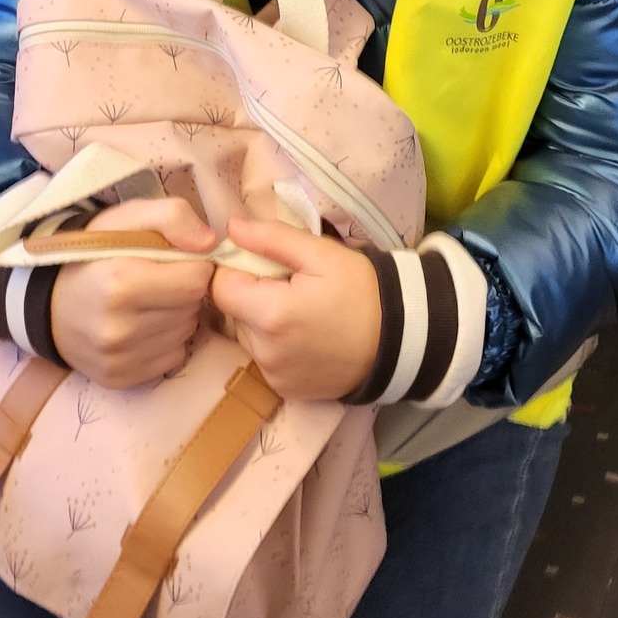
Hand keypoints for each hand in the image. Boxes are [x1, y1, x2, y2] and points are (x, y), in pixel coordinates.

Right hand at [50, 196, 216, 388]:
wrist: (50, 301)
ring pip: (185, 333)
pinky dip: (167, 340)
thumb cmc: (96, 253)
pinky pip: (171, 358)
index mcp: (121, 282)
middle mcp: (118, 328)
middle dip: (186, 290)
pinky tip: (145, 325)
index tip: (179, 259)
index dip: (196, 265)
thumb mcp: (129, 218)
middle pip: (192, 308)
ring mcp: (117, 358)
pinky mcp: (118, 378)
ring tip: (151, 301)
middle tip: (161, 279)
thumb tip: (210, 243)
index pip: (196, 280)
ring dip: (178, 315)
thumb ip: (173, 216)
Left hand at [210, 216, 381, 401]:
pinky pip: (264, 359)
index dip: (236, 269)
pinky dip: (275, 345)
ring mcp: (273, 375)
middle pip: (233, 313)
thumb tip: (231, 227)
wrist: (397, 341)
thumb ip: (272, 239)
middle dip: (252, 294)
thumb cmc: (361, 290)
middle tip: (290, 284)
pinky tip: (305, 335)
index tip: (264, 263)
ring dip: (262, 320)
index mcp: (269, 315)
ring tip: (300, 310)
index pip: (220, 287)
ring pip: (248, 337)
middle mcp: (263, 351)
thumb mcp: (322, 254)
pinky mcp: (284, 389)